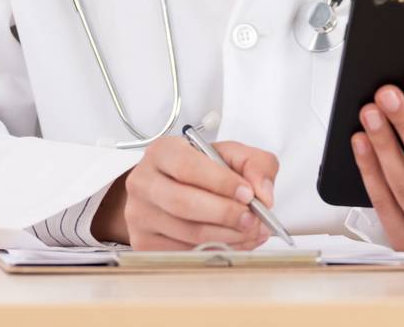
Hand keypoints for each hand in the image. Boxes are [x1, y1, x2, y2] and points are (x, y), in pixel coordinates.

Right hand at [91, 136, 279, 249]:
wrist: (167, 189)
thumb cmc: (200, 170)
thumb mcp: (228, 154)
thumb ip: (254, 163)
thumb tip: (263, 194)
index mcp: (162, 151)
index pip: (188, 167)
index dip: (221, 183)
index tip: (248, 194)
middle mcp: (143, 182)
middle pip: (184, 204)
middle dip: (225, 214)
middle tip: (253, 220)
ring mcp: (140, 215)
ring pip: (187, 233)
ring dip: (226, 237)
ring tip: (251, 232)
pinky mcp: (143, 242)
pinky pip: (184, 252)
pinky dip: (216, 250)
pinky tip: (235, 242)